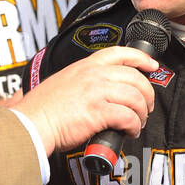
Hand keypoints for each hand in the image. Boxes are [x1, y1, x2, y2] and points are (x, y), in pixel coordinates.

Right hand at [13, 45, 157, 155]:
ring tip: (137, 123)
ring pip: (136, 98)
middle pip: (135, 78)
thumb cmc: (44, 109)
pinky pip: (128, 116)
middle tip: (146, 108)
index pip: (120, 53)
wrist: (31, 123)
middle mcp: (93, 75)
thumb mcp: (65, 82)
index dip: (141, 59)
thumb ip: (84, 82)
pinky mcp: (98, 112)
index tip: (153, 66)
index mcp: (86, 65)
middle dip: (147, 94)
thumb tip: (102, 93)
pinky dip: (133, 126)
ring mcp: (96, 92)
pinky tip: (129, 132)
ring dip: (142, 113)